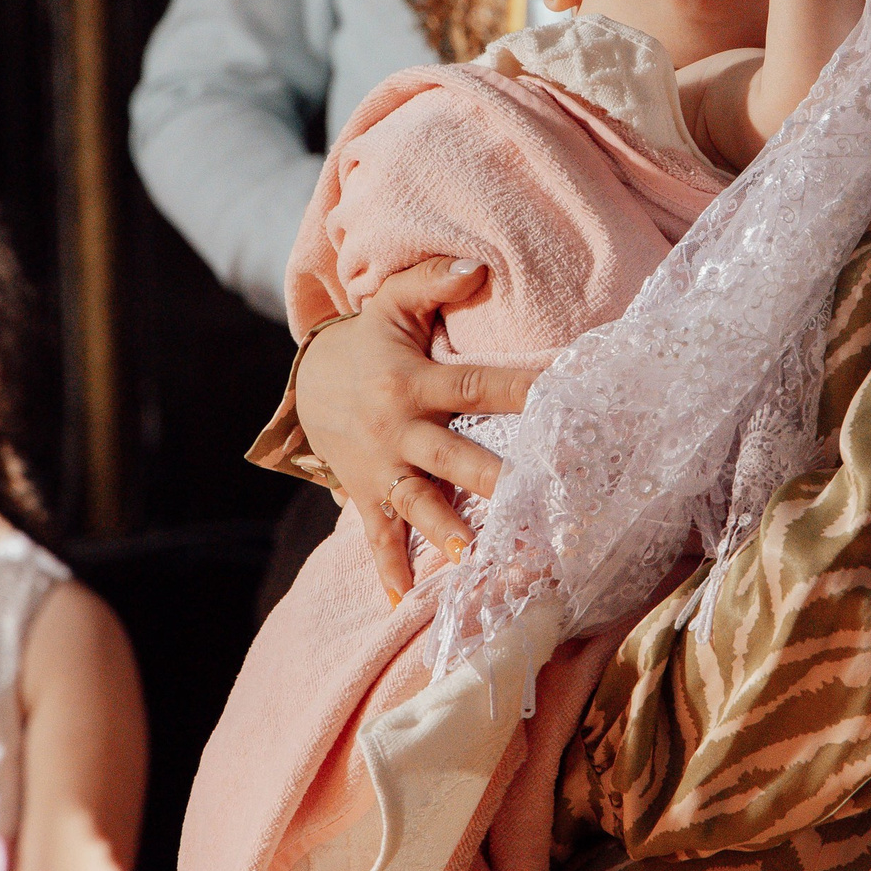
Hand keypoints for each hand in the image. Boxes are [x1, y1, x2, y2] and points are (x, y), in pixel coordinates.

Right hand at [291, 258, 538, 603]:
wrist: (306, 382)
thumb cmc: (369, 342)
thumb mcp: (393, 304)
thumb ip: (433, 282)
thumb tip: (476, 267)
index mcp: (414, 382)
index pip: (477, 383)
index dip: (521, 388)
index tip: (564, 396)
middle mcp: (398, 429)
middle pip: (451, 455)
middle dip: (489, 478)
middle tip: (530, 497)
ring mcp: (380, 467)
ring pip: (416, 502)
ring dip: (443, 530)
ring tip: (470, 555)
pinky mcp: (365, 494)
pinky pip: (377, 537)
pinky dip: (389, 570)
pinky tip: (405, 603)